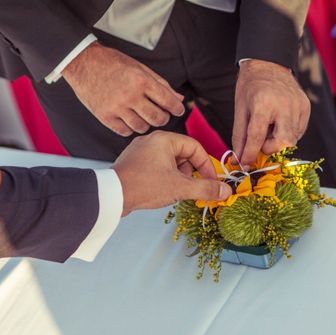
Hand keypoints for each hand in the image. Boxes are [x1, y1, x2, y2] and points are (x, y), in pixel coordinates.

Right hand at [62, 41, 184, 136]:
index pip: (168, 101)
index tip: (178, 110)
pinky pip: (125, 131)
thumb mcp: (140, 68)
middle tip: (161, 114)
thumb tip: (179, 99)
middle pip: (157, 118)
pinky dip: (130, 127)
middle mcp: (130, 95)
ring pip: (142, 127)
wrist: (82, 62)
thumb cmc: (113, 63)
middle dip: (163, 118)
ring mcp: (117, 107)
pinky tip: (130, 119)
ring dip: (147, 123)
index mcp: (141, 80)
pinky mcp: (105, 116)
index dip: (177, 108)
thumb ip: (161, 84)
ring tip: (144, 115)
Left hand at [112, 131, 231, 214]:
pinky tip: (161, 191)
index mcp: (164, 139)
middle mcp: (152, 140)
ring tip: (174, 191)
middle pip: (183, 154)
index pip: (195, 147)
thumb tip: (224, 191)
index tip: (211, 181)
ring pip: (170, 162)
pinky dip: (164, 178)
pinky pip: (156, 167)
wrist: (111, 195)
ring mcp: (141, 151)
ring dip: (178, 177)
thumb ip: (205, 188)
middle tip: (192, 188)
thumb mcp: (180, 188)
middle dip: (190, 173)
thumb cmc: (143, 185)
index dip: (206, 166)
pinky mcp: (134, 163)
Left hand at [233, 59, 309, 165]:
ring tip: (269, 129)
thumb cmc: (250, 87)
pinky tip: (279, 123)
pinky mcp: (306, 106)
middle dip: (271, 149)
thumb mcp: (240, 110)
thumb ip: (240, 137)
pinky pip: (299, 131)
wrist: (268, 64)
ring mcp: (298, 105)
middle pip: (284, 142)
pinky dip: (287, 134)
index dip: (250, 154)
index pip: (258, 136)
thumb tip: (238, 160)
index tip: (245, 163)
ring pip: (293, 139)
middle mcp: (284, 104)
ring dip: (278, 142)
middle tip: (261, 143)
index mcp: (263, 103)